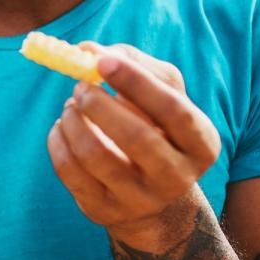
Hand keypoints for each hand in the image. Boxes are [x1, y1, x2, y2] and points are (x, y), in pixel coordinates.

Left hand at [46, 44, 222, 249]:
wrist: (149, 196)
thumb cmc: (154, 127)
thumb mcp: (159, 93)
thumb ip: (130, 62)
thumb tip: (86, 49)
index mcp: (202, 143)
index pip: (174, 111)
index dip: (137, 82)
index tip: (102, 60)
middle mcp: (177, 178)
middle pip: (137, 138)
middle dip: (100, 104)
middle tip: (79, 84)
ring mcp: (140, 200)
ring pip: (97, 155)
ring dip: (74, 120)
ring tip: (71, 104)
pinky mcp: (104, 210)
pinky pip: (70, 171)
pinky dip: (58, 139)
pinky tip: (62, 126)